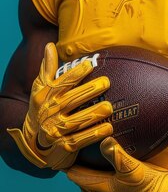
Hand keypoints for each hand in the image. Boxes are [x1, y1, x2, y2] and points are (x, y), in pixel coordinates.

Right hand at [7, 43, 112, 169]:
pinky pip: (80, 140)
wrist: (33, 143)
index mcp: (46, 96)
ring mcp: (56, 130)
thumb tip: (49, 45)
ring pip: (77, 121)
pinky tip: (108, 129)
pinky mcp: (64, 146)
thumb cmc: (42, 109)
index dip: (75, 73)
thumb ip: (47, 68)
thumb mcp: (40, 89)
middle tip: (106, 82)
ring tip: (109, 107)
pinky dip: (94, 135)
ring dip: (93, 114)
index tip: (89, 64)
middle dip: (88, 91)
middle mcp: (50, 112)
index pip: (62, 83)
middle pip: (71, 100)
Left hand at [67, 137, 167, 191]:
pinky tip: (107, 157)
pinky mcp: (128, 186)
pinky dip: (103, 166)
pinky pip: (109, 176)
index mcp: (104, 188)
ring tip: (83, 150)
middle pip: (85, 178)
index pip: (78, 176)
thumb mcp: (133, 169)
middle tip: (68, 147)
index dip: (68, 165)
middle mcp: (108, 191)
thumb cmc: (150, 187)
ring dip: (89, 166)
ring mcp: (118, 190)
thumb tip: (103, 140)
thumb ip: (117, 155)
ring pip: (96, 177)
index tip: (57, 152)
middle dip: (76, 165)